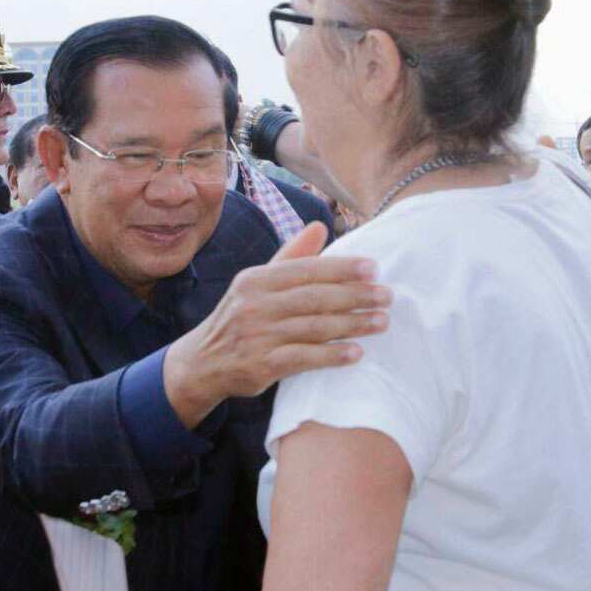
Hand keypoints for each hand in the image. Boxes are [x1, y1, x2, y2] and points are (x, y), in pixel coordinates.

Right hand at [163, 221, 390, 427]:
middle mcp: (255, 305)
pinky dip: (332, 355)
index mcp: (256, 279)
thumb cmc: (240, 318)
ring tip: (382, 322)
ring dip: (353, 325)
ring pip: (314, 327)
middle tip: (387, 297)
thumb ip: (290, 257)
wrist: (203, 363)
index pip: (306, 270)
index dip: (342, 269)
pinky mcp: (262, 365)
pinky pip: (304, 358)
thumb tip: (320, 225)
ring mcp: (258, 336)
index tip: (374, 269)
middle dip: (355, 296)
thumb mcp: (257, 284)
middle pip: (315, 298)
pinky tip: (356, 353)